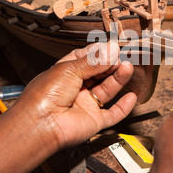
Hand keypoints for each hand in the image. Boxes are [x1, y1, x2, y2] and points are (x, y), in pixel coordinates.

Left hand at [11, 41, 137, 149]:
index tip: (113, 47)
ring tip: (127, 68)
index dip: (101, 53)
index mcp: (66, 73)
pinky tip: (131, 96)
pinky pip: (113, 114)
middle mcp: (76, 88)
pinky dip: (123, 107)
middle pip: (100, 74)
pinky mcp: (93, 121)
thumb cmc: (44, 97)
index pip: (87, 59)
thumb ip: (94, 61)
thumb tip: (112, 48)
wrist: (41, 124)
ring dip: (118, 79)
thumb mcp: (70, 69)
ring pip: (108, 90)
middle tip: (122, 57)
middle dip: (111, 65)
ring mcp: (85, 105)